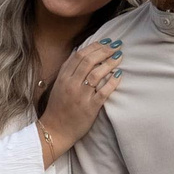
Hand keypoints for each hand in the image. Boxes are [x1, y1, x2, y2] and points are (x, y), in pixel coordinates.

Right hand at [37, 38, 121, 165]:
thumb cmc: (58, 108)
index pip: (79, 55)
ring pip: (97, 74)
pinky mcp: (89, 108)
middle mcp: (71, 85)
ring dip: (110, 63)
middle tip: (116, 47)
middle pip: (89, 61)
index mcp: (63, 78)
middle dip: (104, 51)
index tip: (106, 42)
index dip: (94, 46)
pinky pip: (103, 92)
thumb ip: (68, 70)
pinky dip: (112, 82)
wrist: (54, 131)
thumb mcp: (58, 86)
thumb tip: (80, 52)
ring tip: (119, 57)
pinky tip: (118, 75)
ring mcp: (80, 96)